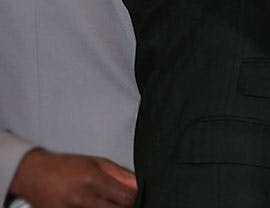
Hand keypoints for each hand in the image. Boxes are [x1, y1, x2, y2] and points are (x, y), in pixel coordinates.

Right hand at [10, 148, 136, 207]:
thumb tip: (139, 186)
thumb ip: (121, 175)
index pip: (126, 198)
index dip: (134, 199)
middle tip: (121, 202)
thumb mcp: (97, 163)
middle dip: (123, 207)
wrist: (34, 175)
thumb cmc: (65, 166)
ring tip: (103, 202)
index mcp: (92, 180)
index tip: (134, 197)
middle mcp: (81, 198)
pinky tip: (92, 206)